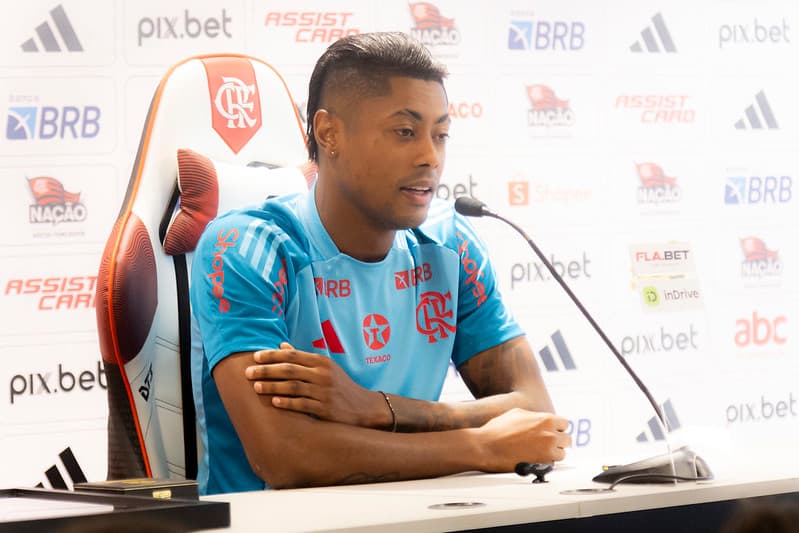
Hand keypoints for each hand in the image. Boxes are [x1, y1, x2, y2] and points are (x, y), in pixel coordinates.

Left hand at [245, 343, 385, 427]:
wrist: (363, 407)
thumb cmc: (340, 386)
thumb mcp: (325, 368)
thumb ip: (303, 358)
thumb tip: (281, 346)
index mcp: (321, 362)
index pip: (292, 355)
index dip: (272, 356)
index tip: (255, 356)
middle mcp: (322, 374)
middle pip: (289, 370)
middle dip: (266, 370)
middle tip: (247, 372)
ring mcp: (324, 391)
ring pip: (293, 386)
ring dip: (272, 386)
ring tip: (255, 387)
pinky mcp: (325, 408)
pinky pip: (302, 404)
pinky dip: (287, 402)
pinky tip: (274, 402)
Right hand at [477, 408, 570, 470]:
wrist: (486, 446)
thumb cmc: (497, 430)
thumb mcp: (517, 413)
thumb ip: (534, 416)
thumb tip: (540, 419)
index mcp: (546, 419)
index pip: (564, 423)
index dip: (557, 428)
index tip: (553, 431)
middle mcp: (550, 434)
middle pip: (567, 439)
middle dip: (558, 440)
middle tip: (548, 443)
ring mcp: (548, 449)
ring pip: (562, 453)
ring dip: (554, 452)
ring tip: (542, 452)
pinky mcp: (542, 463)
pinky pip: (553, 463)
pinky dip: (547, 462)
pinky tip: (537, 459)